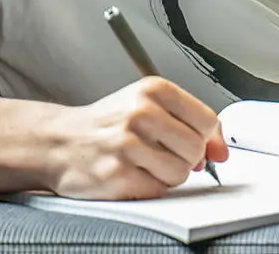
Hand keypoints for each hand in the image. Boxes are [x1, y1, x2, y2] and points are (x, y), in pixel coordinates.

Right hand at [41, 76, 229, 199]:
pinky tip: (129, 173)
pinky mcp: (117, 174)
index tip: (190, 142)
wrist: (57, 142)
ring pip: (180, 172)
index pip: (207, 120)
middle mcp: (140, 112)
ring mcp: (127, 144)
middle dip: (183, 158)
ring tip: (141, 163)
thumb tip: (221, 151)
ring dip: (165, 175)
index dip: (204, 138)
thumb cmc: (107, 126)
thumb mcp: (148, 107)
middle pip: (195, 149)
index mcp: (153, 90)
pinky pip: (158, 189)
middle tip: (157, 152)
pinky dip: (148, 187)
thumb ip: (191, 123)